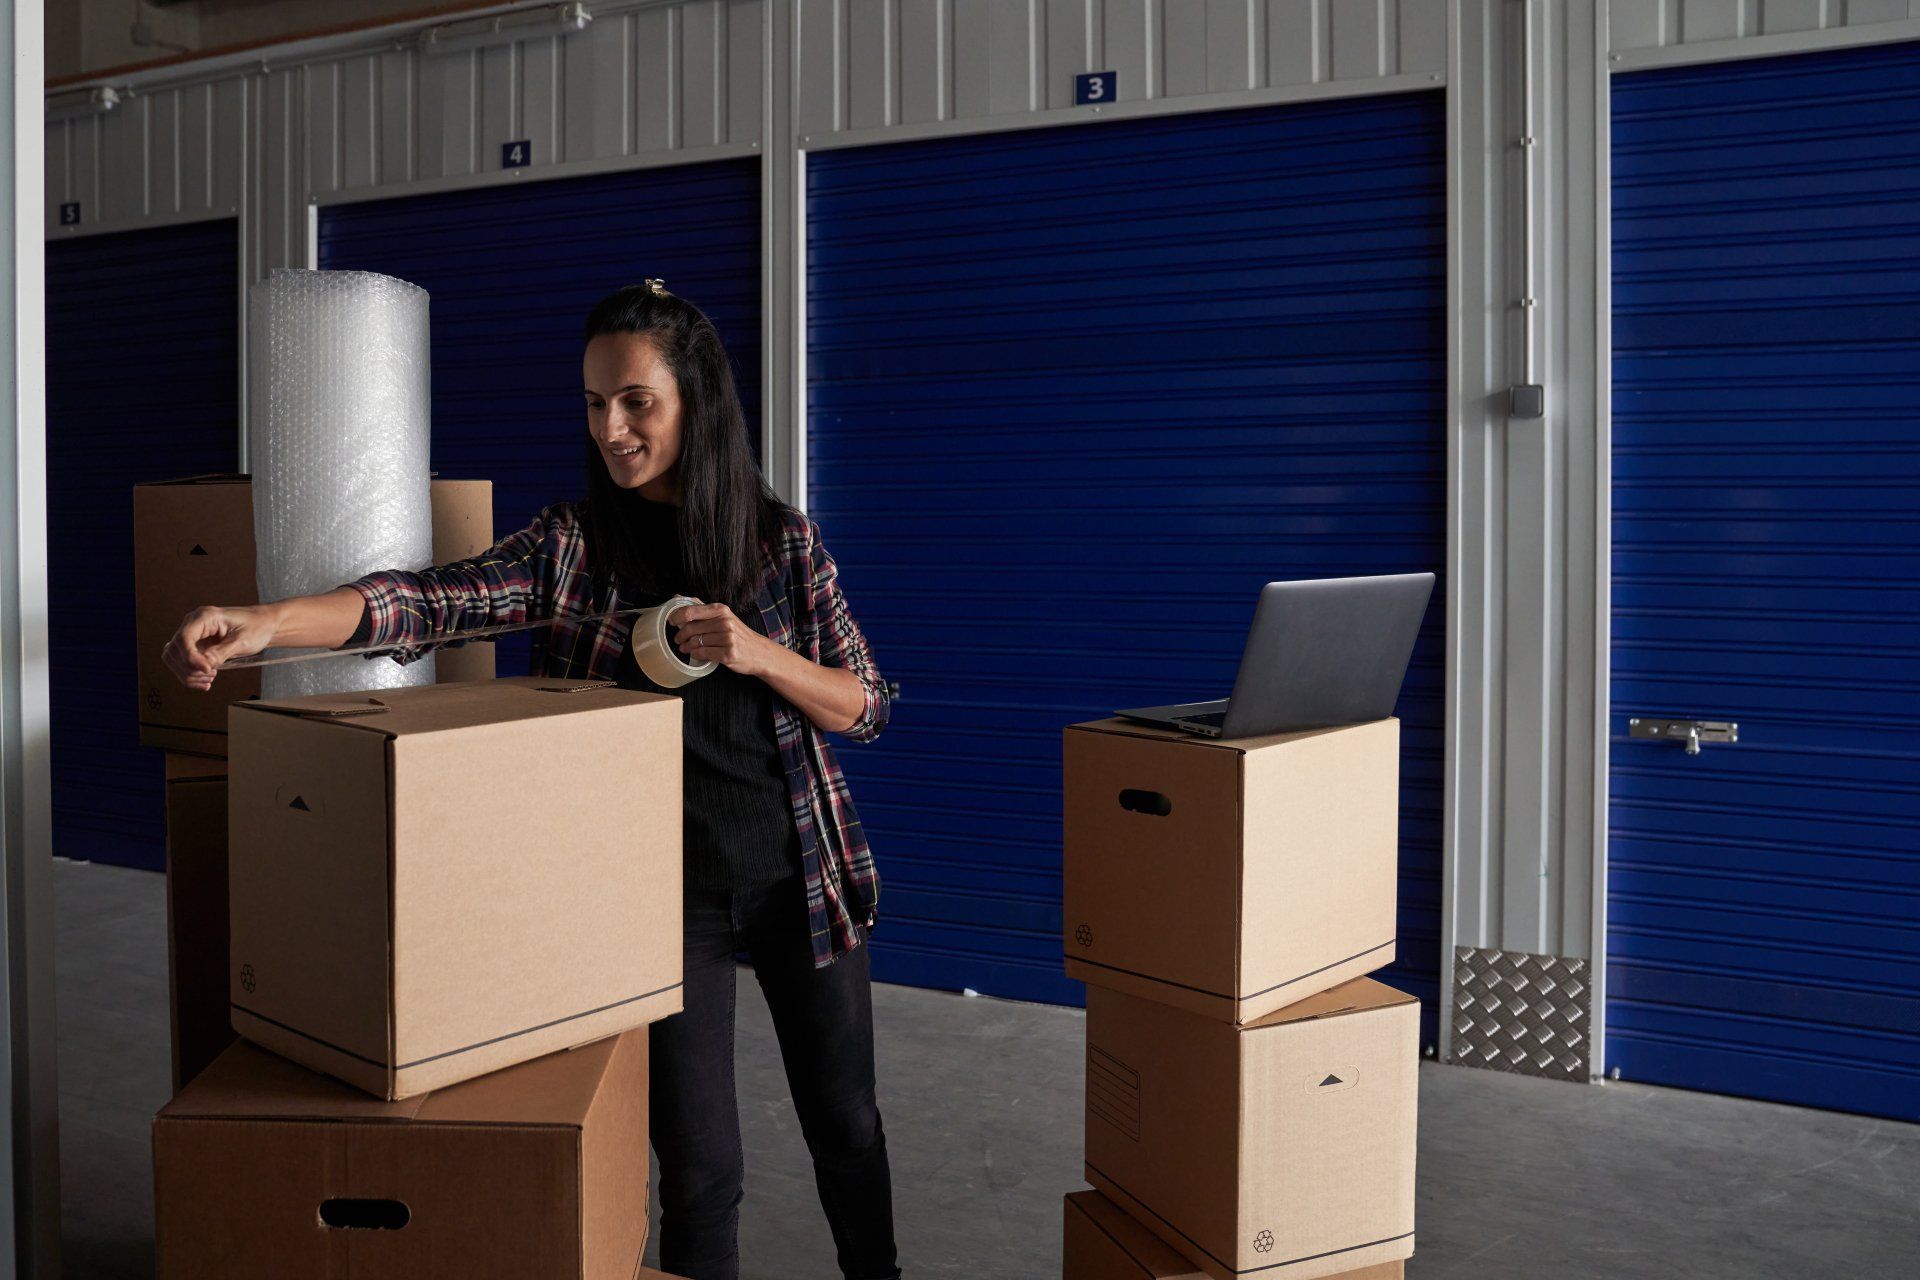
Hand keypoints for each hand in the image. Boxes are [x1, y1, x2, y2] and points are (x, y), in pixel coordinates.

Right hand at [162, 604, 279, 690]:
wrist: (264, 625)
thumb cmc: (256, 627)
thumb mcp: (242, 641)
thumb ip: (221, 653)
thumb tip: (204, 665)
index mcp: (205, 617)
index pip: (183, 638)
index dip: (191, 658)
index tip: (207, 670)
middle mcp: (194, 624)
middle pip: (174, 650)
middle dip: (188, 668)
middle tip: (211, 676)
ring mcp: (193, 635)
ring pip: (173, 658)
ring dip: (188, 674)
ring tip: (210, 679)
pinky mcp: (196, 646)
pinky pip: (183, 662)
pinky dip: (190, 674)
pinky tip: (206, 681)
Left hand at [668, 601, 772, 676]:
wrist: (759, 652)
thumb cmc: (738, 634)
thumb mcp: (724, 616)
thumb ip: (701, 607)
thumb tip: (677, 597)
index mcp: (721, 610)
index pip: (690, 611)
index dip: (676, 617)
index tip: (672, 622)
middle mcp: (724, 622)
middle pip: (690, 628)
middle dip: (680, 635)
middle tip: (679, 639)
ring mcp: (727, 638)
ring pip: (695, 642)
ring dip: (687, 647)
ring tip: (686, 648)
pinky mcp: (728, 654)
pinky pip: (703, 654)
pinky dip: (696, 655)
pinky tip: (696, 654)